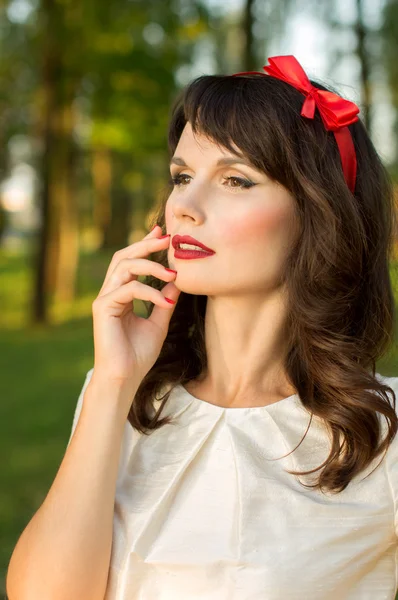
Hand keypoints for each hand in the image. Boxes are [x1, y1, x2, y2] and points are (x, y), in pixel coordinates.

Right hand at [90, 225, 179, 387]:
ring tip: (173, 272)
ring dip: (150, 265)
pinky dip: (149, 292)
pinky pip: (128, 289)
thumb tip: (178, 280)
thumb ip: (165, 300)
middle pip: (124, 256)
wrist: (125, 379)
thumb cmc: (138, 355)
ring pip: (124, 267)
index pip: (132, 261)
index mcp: (121, 294)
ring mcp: (104, 299)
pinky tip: (165, 301)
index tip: (164, 233)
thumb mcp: (159, 322)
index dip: (146, 244)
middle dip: (146, 244)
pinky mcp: (103, 308)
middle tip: (168, 238)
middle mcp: (110, 292)